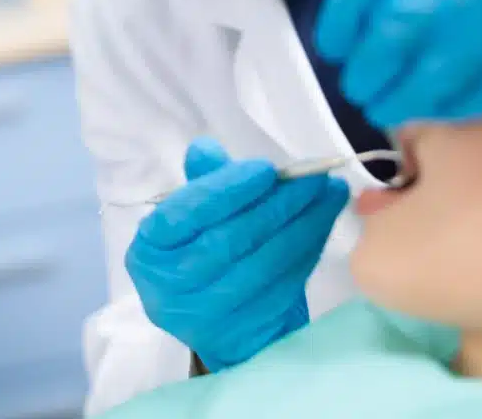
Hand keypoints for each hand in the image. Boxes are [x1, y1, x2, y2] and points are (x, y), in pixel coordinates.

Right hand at [125, 139, 349, 372]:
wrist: (221, 318)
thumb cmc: (203, 247)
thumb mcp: (196, 213)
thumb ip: (204, 180)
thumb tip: (205, 149)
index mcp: (150, 249)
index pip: (183, 214)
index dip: (226, 190)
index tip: (266, 169)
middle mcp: (169, 287)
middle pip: (228, 240)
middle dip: (277, 204)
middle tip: (313, 177)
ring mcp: (207, 316)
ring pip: (262, 263)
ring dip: (303, 225)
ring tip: (330, 193)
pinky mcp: (245, 332)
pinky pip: (284, 285)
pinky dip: (308, 250)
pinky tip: (324, 223)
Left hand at [315, 0, 481, 126]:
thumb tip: (361, 10)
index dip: (337, 21)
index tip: (332, 47)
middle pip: (388, 39)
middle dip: (365, 73)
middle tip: (359, 88)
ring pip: (431, 84)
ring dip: (400, 103)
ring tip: (388, 107)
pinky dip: (451, 110)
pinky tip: (441, 107)